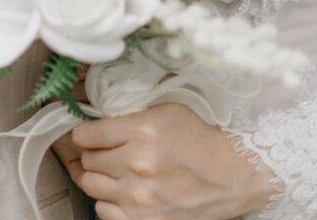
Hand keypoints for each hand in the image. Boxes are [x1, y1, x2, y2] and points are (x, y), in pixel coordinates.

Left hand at [65, 102, 276, 219]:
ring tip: (113, 169)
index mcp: (141, 131)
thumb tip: (92, 107)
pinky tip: (123, 190)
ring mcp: (141, 198)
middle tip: (103, 149)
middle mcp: (137, 165)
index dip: (83, 132)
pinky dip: (109, 200)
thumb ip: (127, 109)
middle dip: (91, 153)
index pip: (85, 134)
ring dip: (98, 176)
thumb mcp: (165, 108)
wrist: (232, 174)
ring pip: (91, 186)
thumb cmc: (198, 137)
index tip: (88, 132)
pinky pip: (104, 211)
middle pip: (87, 161)